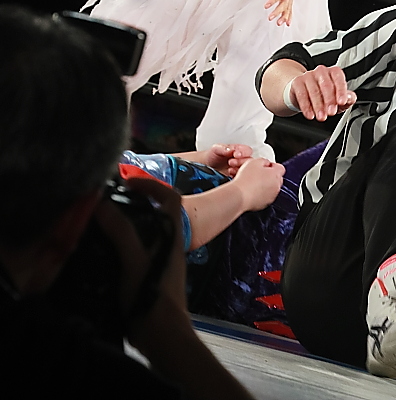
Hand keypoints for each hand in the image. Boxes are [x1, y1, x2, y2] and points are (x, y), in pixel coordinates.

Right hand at [94, 177, 186, 322]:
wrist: (163, 338)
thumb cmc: (153, 296)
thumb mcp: (133, 260)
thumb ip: (120, 231)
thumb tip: (101, 204)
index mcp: (171, 234)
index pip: (168, 196)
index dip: (150, 184)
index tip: (127, 183)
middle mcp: (169, 244)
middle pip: (154, 213)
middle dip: (133, 204)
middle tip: (107, 204)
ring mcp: (161, 262)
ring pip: (145, 234)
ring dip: (125, 226)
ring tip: (99, 226)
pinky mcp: (150, 277)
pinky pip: (137, 252)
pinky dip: (121, 247)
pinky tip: (101, 254)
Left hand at [200, 143, 253, 176]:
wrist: (205, 166)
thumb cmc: (212, 155)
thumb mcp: (216, 148)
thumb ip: (224, 148)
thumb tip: (231, 150)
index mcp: (239, 150)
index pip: (248, 150)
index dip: (244, 152)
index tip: (236, 154)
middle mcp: (241, 160)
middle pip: (249, 161)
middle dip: (241, 161)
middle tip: (231, 162)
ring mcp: (239, 169)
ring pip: (247, 170)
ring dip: (239, 170)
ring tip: (229, 169)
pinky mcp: (236, 177)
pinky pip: (241, 179)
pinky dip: (236, 177)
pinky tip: (229, 175)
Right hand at [233, 157, 284, 210]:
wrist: (239, 195)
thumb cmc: (246, 179)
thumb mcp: (255, 162)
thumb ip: (264, 161)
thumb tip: (265, 164)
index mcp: (276, 175)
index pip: (280, 168)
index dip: (272, 165)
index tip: (265, 165)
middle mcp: (276, 187)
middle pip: (276, 179)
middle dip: (269, 175)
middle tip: (258, 173)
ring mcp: (271, 197)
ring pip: (270, 188)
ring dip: (264, 185)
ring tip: (252, 182)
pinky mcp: (264, 205)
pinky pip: (264, 197)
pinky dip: (259, 194)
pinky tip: (251, 190)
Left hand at [252, 0, 297, 25]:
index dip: (273, 1)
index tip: (266, 6)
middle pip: (283, 4)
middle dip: (277, 12)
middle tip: (270, 17)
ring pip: (287, 9)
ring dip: (284, 17)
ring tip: (279, 23)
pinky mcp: (290, 2)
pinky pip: (290, 10)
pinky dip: (289, 17)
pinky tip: (287, 23)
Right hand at [289, 63, 356, 121]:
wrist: (304, 93)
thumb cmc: (324, 95)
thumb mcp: (338, 98)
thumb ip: (347, 98)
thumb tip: (349, 98)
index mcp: (333, 73)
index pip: (338, 78)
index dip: (341, 91)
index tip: (342, 102)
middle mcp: (321, 72)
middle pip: (326, 85)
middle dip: (329, 100)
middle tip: (331, 112)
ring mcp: (308, 76)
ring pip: (313, 91)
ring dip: (318, 106)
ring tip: (321, 117)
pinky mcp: (297, 83)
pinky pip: (301, 94)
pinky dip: (306, 106)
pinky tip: (310, 114)